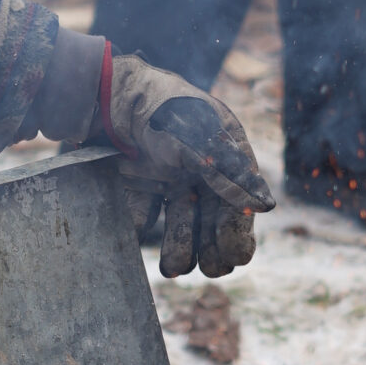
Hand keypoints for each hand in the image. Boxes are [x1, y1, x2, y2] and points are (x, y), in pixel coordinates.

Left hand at [96, 51, 274, 278]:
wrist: (100, 95)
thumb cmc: (157, 107)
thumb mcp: (196, 138)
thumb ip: (226, 174)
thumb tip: (265, 207)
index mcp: (222, 153)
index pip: (238, 201)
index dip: (238, 230)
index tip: (234, 257)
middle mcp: (198, 168)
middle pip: (211, 220)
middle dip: (211, 248)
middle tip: (208, 268)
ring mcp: (166, 177)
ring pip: (179, 225)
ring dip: (179, 249)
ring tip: (173, 268)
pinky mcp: (135, 185)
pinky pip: (142, 216)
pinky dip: (141, 229)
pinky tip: (136, 236)